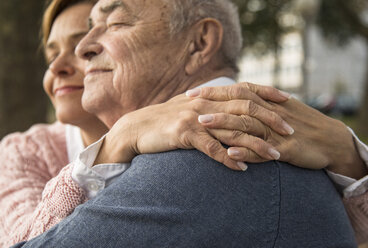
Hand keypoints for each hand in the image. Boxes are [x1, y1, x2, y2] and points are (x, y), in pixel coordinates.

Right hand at [94, 84, 291, 170]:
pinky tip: (242, 168)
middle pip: (244, 108)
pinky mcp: (185, 135)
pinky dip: (228, 159)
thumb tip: (230, 104)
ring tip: (276, 156)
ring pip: (232, 131)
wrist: (138, 127)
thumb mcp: (190, 106)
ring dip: (256, 144)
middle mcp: (205, 104)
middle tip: (291, 131)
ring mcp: (195, 119)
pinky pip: (211, 148)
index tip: (288, 100)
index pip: (244, 90)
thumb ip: (211, 104)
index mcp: (209, 96)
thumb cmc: (167, 119)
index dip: (267, 93)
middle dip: (271, 119)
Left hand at [197, 83, 366, 178]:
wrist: (330, 139)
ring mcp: (276, 131)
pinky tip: (230, 153)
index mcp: (266, 102)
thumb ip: (256, 106)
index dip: (212, 91)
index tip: (190, 92)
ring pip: (247, 124)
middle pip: (238, 104)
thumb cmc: (300, 124)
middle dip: (212, 104)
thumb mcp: (278, 110)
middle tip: (188, 104)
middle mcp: (269, 112)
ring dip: (224, 124)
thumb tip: (232, 102)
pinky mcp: (286, 149)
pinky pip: (263, 150)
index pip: (235, 91)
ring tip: (202, 124)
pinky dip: (246, 151)